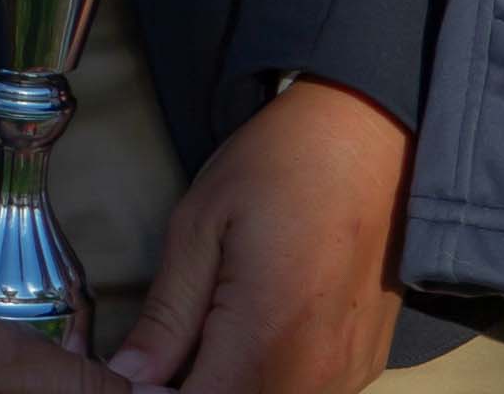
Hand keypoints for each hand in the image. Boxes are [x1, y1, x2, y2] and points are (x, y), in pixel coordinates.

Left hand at [114, 80, 406, 393]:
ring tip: (210, 335)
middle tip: (170, 351)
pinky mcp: (364, 367)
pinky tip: (252, 337)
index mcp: (267, 338)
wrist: (375, 135)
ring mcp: (347, 375)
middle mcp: (316, 373)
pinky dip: (270, 380)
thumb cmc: (282, 165)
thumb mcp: (200, 224)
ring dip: (232, 385)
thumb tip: (129, 377)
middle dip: (198, 388)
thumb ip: (166, 316)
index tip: (141, 370)